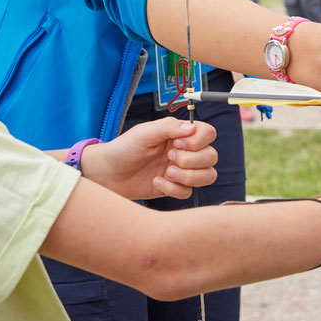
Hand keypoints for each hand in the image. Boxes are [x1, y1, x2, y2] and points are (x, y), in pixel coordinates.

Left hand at [81, 119, 217, 199]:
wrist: (108, 173)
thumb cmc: (124, 148)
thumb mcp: (144, 133)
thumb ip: (168, 127)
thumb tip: (191, 129)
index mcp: (179, 134)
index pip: (208, 133)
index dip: (199, 140)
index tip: (178, 143)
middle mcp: (185, 151)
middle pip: (211, 156)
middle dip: (192, 160)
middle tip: (169, 158)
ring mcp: (181, 170)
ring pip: (207, 176)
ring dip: (188, 176)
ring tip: (166, 173)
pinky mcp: (174, 188)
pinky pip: (188, 192)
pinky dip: (173, 189)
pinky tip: (156, 183)